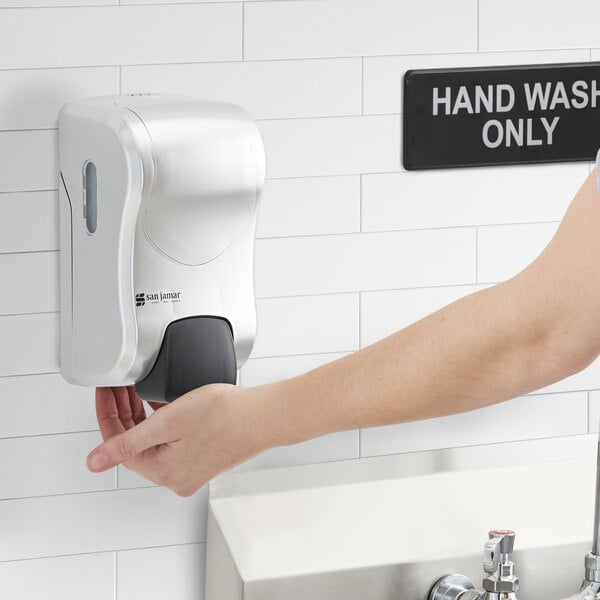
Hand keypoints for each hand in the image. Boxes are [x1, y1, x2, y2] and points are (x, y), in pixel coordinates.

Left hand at [86, 384, 268, 495]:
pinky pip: (171, 444)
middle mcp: (174, 477)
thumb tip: (94, 463)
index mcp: (162, 471)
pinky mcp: (203, 461)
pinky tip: (163, 405)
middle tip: (119, 386)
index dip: (106, 412)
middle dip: (123, 412)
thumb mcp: (169, 422)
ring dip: (141, 416)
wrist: (264, 416)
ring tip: (137, 391)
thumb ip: (128, 442)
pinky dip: (162, 424)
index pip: (117, 443)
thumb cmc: (227, 415)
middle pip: (135, 443)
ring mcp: (190, 471)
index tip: (105, 390)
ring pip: (153, 442)